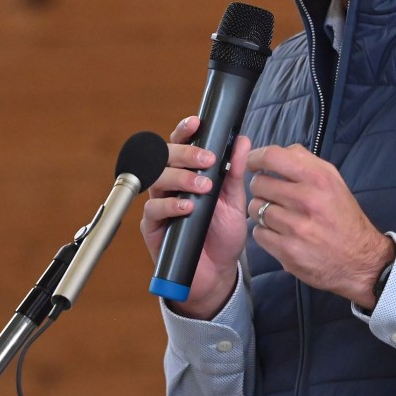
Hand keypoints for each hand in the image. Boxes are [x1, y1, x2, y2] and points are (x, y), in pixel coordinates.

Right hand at [139, 116, 251, 318]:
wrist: (217, 273)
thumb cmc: (222, 234)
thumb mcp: (234, 200)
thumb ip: (235, 171)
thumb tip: (242, 140)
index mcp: (187, 173)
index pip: (180, 144)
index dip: (184, 130)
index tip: (197, 122)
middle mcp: (169, 185)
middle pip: (164, 156)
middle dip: (185, 152)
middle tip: (207, 159)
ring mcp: (159, 204)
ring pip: (156, 178)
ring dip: (180, 177)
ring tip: (203, 186)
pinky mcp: (153, 227)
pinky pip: (153, 209)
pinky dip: (171, 205)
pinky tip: (187, 207)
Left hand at [245, 144, 394, 308]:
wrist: (360, 259)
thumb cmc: (343, 217)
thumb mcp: (333, 181)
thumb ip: (305, 162)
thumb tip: (277, 153)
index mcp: (318, 178)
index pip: (272, 157)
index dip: (256, 158)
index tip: (252, 163)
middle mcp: (307, 200)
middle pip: (259, 183)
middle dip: (261, 188)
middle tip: (272, 195)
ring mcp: (296, 227)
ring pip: (255, 208)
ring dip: (262, 211)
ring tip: (278, 216)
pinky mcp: (288, 250)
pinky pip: (258, 233)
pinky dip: (265, 232)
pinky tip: (280, 233)